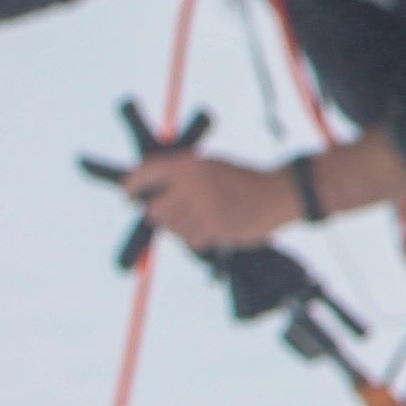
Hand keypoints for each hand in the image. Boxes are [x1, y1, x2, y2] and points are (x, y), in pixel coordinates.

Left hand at [121, 142, 306, 254]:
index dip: (130, 186)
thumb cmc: (241, 178)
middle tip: (174, 209)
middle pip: (152, 211)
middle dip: (161, 213)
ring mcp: (201, 210)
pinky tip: (214, 224)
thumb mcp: (209, 164)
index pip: (141, 176)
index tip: (128, 193)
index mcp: (187, 164)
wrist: (277, 193)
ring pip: (171, 229)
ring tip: (202, 215)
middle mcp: (189, 186)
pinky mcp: (213, 230)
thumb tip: (145, 189)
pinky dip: (198, 236)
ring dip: (181, 226)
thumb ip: (179, 175)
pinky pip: (190, 240)